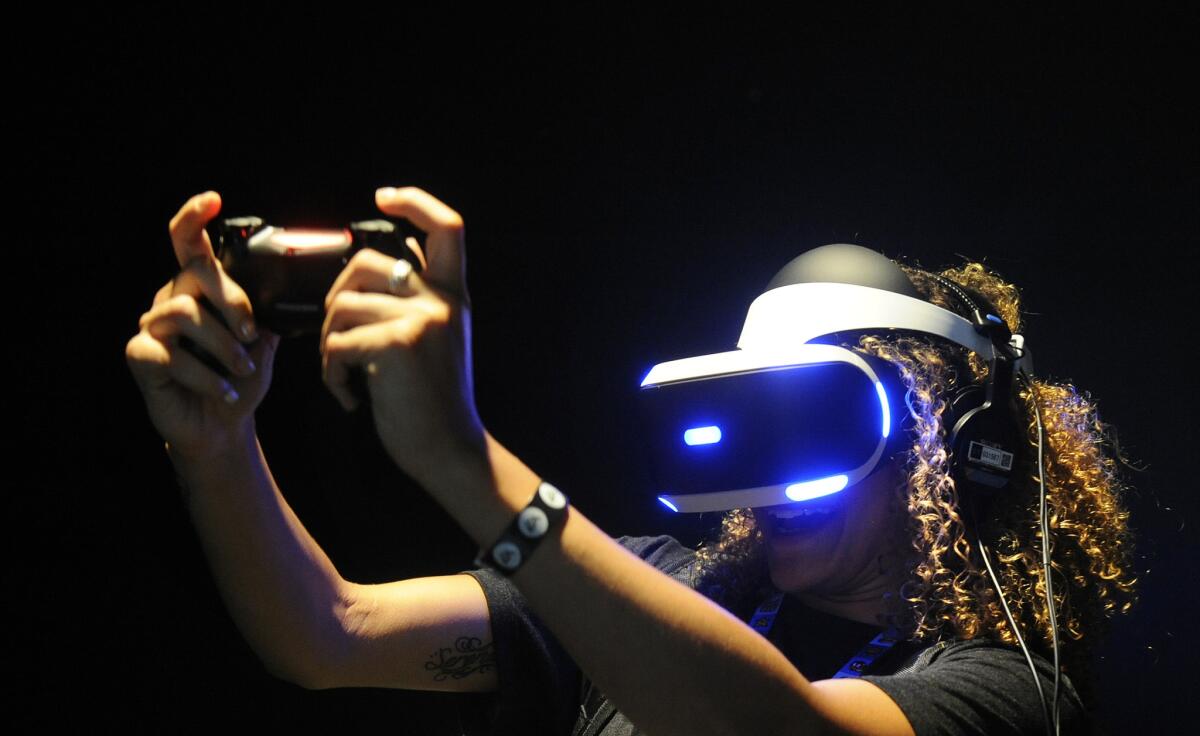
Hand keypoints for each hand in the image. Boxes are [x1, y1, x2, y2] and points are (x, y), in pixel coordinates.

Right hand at [126, 192, 279, 457]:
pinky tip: (223, 391)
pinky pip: (170, 353)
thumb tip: (298, 288)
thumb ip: (270, 311)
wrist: (222, 424)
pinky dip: (205, 376)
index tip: (213, 200)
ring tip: (242, 369)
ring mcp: (151, 326)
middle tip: (251, 334)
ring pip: (185, 312)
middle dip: (232, 301)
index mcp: (199, 288)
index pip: (190, 242)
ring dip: (223, 346)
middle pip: (194, 273)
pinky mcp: (140, 355)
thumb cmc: (240, 378)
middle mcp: (170, 298)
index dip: (194, 216)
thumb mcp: (264, 342)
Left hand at [321, 187, 484, 489]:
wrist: (449, 449)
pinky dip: (332, 374)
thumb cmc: (433, 399)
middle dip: (334, 298)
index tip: (384, 198)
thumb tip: (376, 264)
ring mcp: (421, 320)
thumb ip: (418, 299)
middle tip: (337, 337)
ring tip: (345, 375)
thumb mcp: (439, 338)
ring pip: (341, 307)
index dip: (415, 202)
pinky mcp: (396, 345)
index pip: (447, 225)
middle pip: (363, 264)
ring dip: (328, 346)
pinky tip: (351, 397)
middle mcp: (441, 300)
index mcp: (454, 294)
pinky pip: (336, 343)